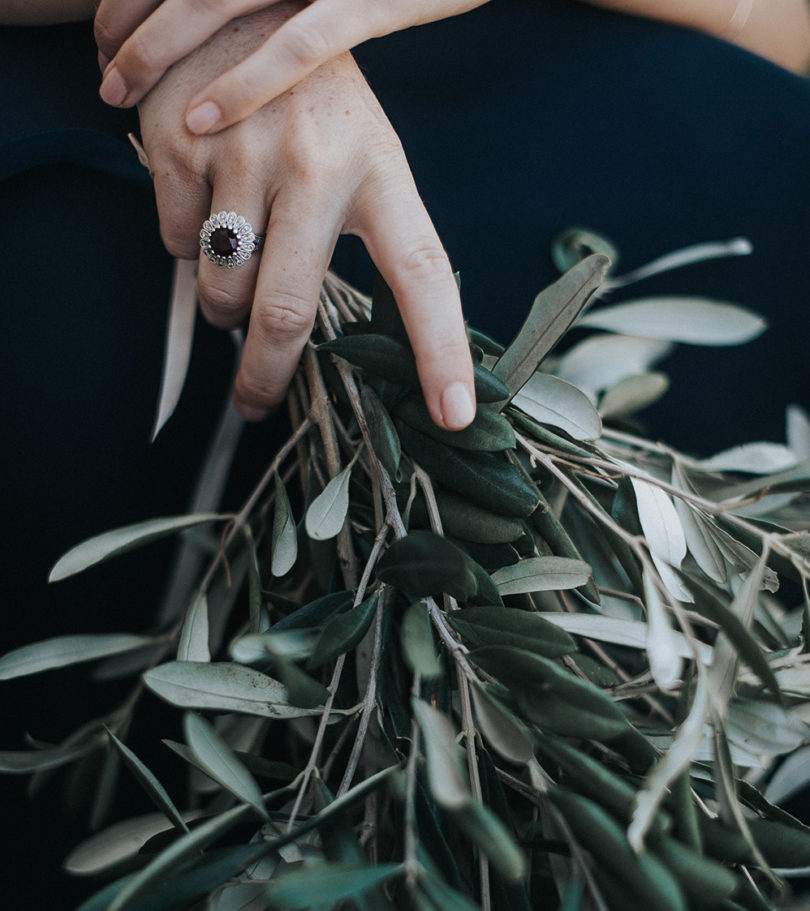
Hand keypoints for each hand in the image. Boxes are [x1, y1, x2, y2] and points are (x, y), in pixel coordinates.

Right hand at [137, 6, 474, 429]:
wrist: (233, 4)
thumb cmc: (312, 103)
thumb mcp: (361, 153)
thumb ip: (359, 236)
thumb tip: (334, 336)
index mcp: (380, 174)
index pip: (423, 273)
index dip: (440, 349)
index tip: (453, 415)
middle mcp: (318, 164)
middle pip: (286, 312)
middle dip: (265, 376)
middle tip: (254, 404)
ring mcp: (246, 151)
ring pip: (222, 288)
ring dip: (223, 305)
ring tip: (234, 267)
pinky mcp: (181, 143)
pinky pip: (174, 244)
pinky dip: (184, 245)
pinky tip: (202, 200)